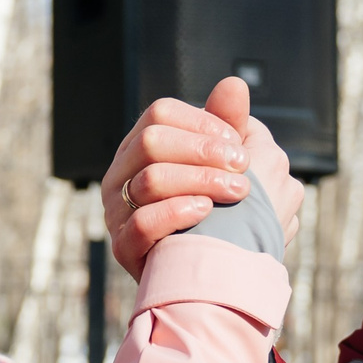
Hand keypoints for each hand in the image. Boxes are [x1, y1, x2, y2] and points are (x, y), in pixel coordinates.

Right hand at [100, 77, 303, 279]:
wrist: (210, 278)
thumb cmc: (219, 216)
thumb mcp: (226, 168)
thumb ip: (228, 127)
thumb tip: (234, 85)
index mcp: (142, 148)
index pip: (160, 114)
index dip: (202, 123)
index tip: (237, 144)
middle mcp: (122, 175)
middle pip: (152, 141)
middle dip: (204, 152)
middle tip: (244, 169)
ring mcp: (118, 212)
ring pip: (149, 179)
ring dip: (201, 181)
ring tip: (238, 193)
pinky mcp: (124, 249)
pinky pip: (142, 224)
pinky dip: (178, 213)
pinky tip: (207, 212)